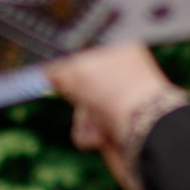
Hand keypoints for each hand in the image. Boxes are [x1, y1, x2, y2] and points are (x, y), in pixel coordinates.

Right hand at [43, 42, 182, 189]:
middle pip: (81, 87)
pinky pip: (89, 133)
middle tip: (84, 99)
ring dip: (83, 120)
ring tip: (97, 123)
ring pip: (82, 112)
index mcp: (122, 53)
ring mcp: (121, 107)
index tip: (56, 76)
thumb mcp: (78, 72)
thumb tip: (47, 73)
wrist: (142, 134)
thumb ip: (59, 71)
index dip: (70, 68)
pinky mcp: (117, 132)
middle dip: (77, 98)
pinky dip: (88, 136)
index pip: (87, 57)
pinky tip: (101, 136)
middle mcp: (124, 79)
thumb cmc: (116, 94)